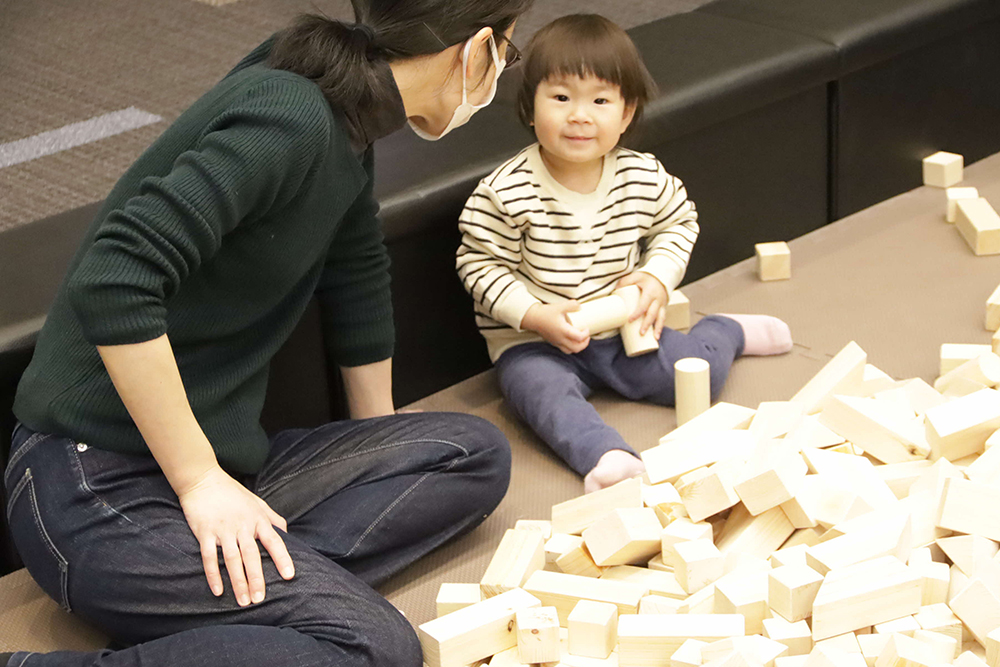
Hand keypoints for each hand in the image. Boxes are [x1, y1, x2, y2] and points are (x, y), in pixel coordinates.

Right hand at [177, 466, 293, 605]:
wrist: (203, 479)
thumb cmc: (232, 492)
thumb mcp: (257, 502)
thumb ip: (272, 518)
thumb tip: (286, 533)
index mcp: (258, 519)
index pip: (274, 541)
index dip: (283, 558)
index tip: (289, 576)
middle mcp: (242, 525)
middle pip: (252, 556)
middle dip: (257, 579)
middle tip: (260, 599)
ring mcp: (223, 529)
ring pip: (232, 559)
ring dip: (238, 582)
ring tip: (243, 601)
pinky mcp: (205, 532)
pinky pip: (209, 557)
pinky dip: (213, 574)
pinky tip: (218, 591)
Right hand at [520, 302, 590, 353]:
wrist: (533, 318)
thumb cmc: (546, 313)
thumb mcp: (559, 306)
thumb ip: (571, 305)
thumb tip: (580, 306)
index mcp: (563, 331)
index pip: (579, 338)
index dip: (586, 334)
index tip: (586, 328)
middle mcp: (560, 339)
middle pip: (576, 348)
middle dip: (584, 343)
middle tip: (587, 336)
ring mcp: (556, 342)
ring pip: (570, 351)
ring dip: (578, 347)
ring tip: (580, 340)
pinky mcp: (553, 342)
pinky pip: (564, 349)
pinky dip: (571, 347)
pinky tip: (571, 339)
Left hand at [617, 272, 667, 339]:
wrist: (660, 277)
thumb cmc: (645, 278)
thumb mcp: (635, 276)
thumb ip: (625, 282)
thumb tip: (613, 291)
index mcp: (650, 292)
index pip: (644, 304)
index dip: (637, 313)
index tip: (630, 320)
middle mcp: (658, 299)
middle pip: (653, 313)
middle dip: (647, 324)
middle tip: (641, 333)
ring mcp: (662, 304)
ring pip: (661, 317)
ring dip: (658, 328)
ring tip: (655, 338)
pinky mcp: (663, 308)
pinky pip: (663, 318)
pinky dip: (661, 327)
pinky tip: (657, 336)